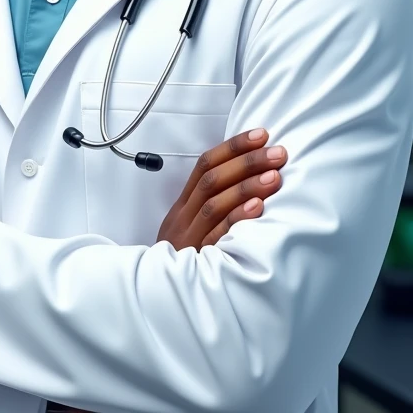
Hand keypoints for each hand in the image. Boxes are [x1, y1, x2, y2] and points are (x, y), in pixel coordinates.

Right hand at [157, 128, 286, 250]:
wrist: (157, 301)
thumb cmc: (183, 262)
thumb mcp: (190, 229)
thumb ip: (212, 206)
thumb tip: (248, 179)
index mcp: (183, 205)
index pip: (205, 164)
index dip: (233, 147)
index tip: (262, 135)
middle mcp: (184, 217)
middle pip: (212, 180)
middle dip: (246, 162)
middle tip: (278, 152)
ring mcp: (189, 239)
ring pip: (215, 204)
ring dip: (246, 186)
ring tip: (275, 175)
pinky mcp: (197, 262)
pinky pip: (217, 237)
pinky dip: (237, 220)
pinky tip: (258, 208)